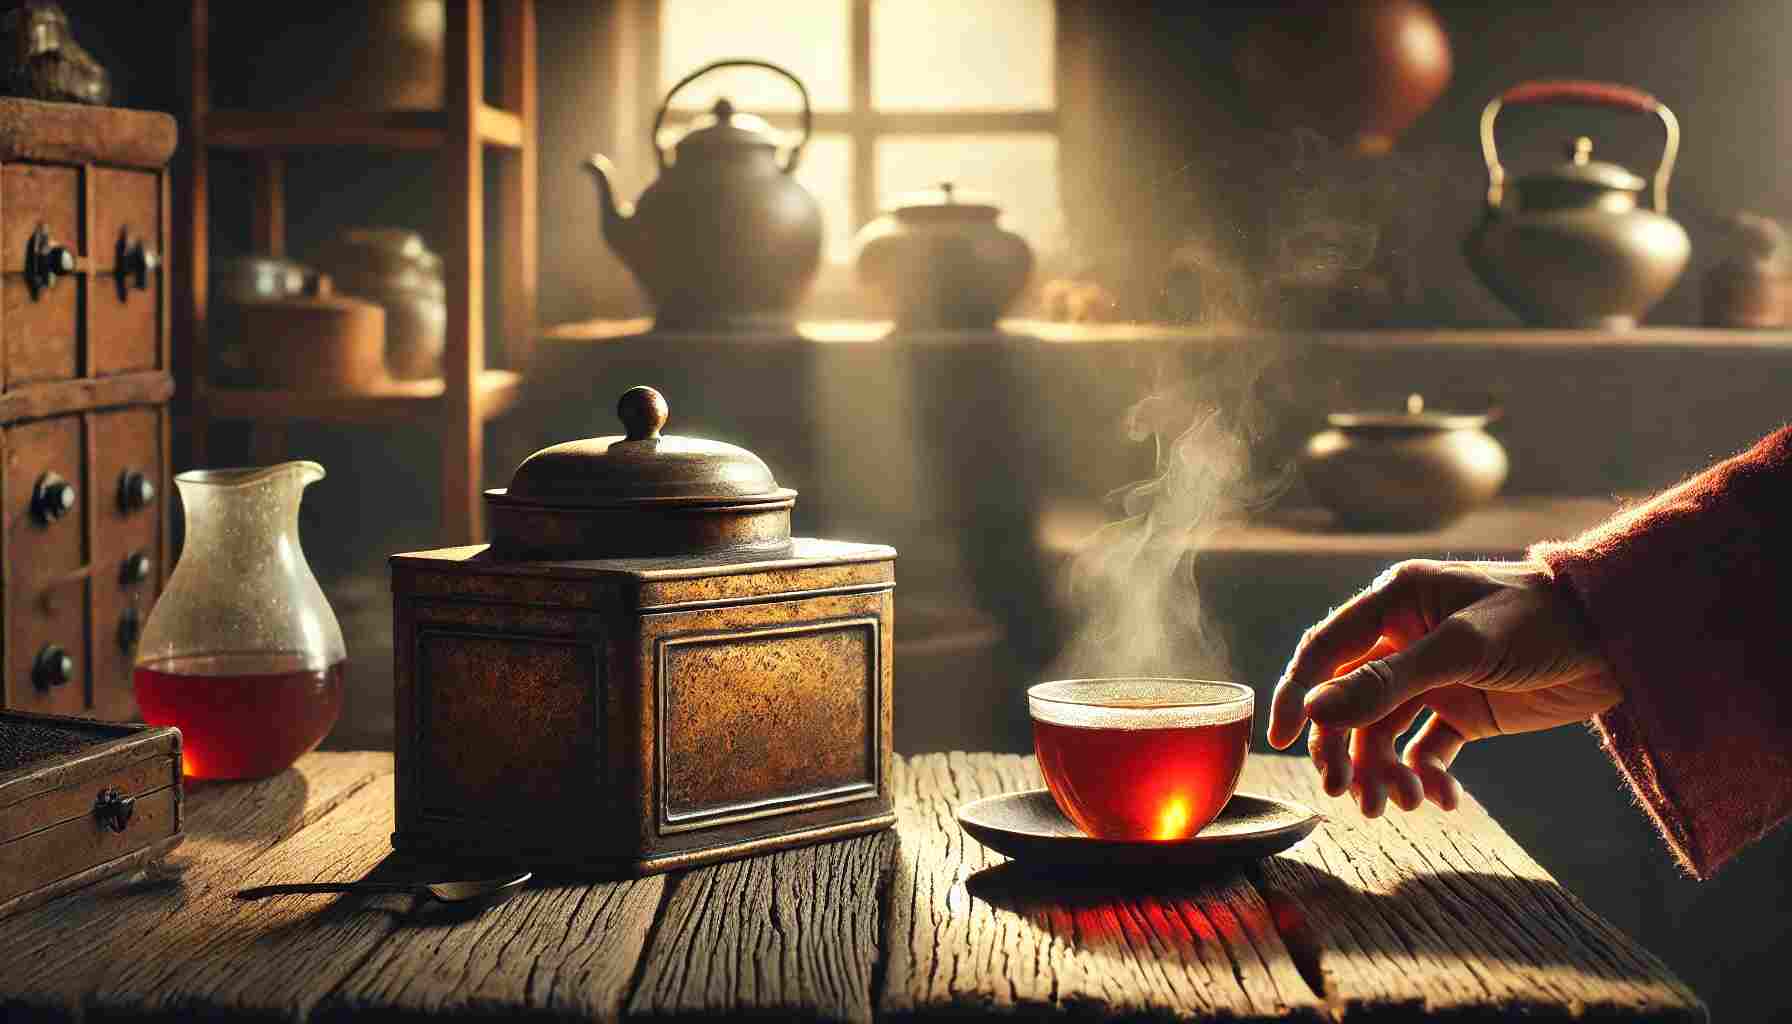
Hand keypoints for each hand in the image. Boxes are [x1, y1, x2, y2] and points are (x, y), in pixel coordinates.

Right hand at [1266, 559, 1620, 816]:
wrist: (1623, 638)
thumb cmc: (1543, 620)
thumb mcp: (1464, 649)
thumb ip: (1388, 682)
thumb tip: (1313, 712)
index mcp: (1395, 603)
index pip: (1325, 651)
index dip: (1296, 694)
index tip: (1279, 742)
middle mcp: (1405, 639)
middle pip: (1348, 702)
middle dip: (1345, 750)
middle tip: (1348, 795)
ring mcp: (1433, 677)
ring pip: (1384, 732)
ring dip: (1385, 771)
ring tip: (1401, 805)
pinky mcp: (1463, 709)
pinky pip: (1426, 749)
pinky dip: (1426, 776)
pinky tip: (1442, 798)